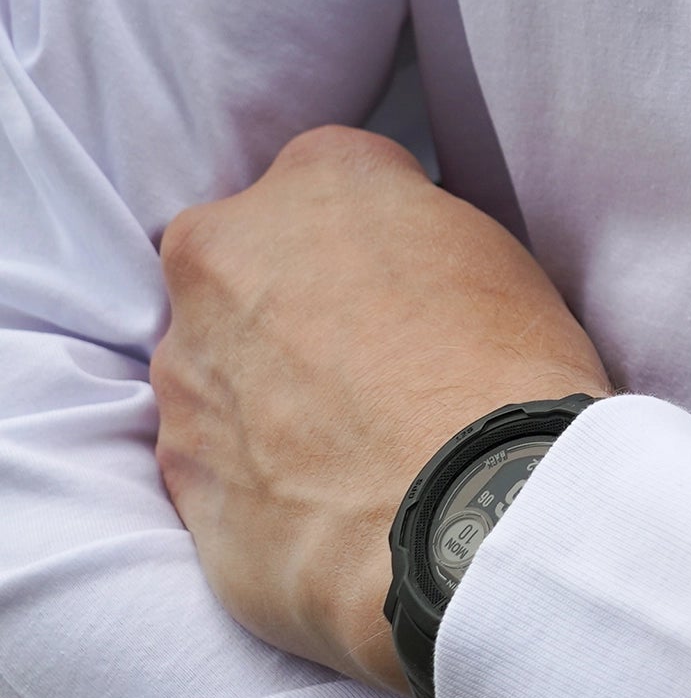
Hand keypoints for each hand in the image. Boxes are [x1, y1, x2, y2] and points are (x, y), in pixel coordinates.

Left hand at [152, 126, 609, 694]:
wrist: (471, 520)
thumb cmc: (506, 379)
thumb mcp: (496, 255)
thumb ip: (414, 237)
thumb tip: (392, 270)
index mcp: (319, 177)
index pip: (333, 182)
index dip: (372, 241)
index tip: (405, 287)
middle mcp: (226, 253)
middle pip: (250, 265)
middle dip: (292, 307)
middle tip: (372, 367)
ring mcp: (187, 365)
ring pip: (219, 365)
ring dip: (268, 395)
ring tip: (355, 451)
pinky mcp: (177, 470)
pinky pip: (215, 459)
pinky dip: (258, 475)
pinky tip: (330, 502)